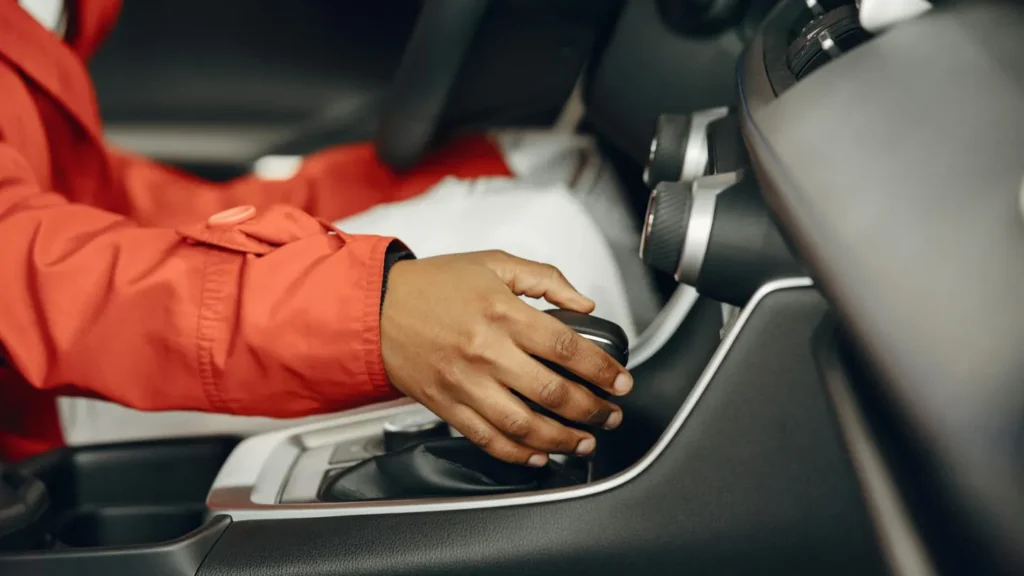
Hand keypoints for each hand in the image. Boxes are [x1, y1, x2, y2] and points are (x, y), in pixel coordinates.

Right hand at [380, 250, 632, 466]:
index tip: (621, 382)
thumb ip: (545, 279)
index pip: (567, 348)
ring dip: (562, 439)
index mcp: (502, 313)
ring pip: (524, 424)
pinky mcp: (447, 405)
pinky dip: (517, 453)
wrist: (376, 307)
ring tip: (585, 440)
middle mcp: (486, 351)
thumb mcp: (493, 263)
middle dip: (593, 409)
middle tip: (611, 414)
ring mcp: (465, 383)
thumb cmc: (433, 285)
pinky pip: (487, 439)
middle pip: (553, 392)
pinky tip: (539, 454)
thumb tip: (584, 305)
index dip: (602, 370)